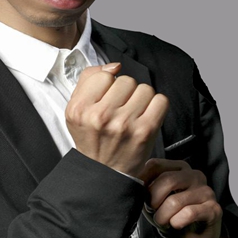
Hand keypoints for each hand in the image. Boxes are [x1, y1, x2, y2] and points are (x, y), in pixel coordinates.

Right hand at [65, 63, 168, 178]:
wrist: (104, 171)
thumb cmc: (92, 137)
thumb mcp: (76, 109)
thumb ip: (89, 80)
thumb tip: (115, 66)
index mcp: (80, 109)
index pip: (104, 75)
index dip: (108, 84)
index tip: (107, 97)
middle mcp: (101, 116)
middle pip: (126, 80)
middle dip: (126, 92)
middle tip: (121, 109)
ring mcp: (124, 124)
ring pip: (144, 88)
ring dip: (141, 99)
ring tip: (133, 113)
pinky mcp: (145, 131)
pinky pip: (160, 100)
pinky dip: (156, 106)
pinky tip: (146, 116)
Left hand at [140, 158, 227, 237]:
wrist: (197, 237)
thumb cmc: (174, 215)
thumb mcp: (158, 197)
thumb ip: (148, 186)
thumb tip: (132, 181)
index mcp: (179, 168)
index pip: (155, 165)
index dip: (142, 181)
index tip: (140, 195)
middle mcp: (195, 175)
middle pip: (165, 180)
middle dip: (153, 201)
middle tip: (153, 212)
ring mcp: (206, 191)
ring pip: (175, 201)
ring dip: (163, 217)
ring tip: (164, 222)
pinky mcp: (214, 209)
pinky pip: (188, 213)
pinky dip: (177, 222)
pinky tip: (177, 225)